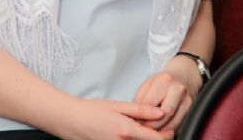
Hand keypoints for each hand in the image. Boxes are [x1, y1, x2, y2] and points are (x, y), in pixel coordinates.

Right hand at [60, 97, 174, 139]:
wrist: (72, 121)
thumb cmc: (93, 111)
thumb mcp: (118, 105)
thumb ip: (140, 110)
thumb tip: (160, 112)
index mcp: (127, 132)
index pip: (156, 139)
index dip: (167, 135)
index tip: (170, 129)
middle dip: (158, 138)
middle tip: (161, 129)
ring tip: (144, 130)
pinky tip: (131, 135)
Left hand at [134, 57, 202, 132]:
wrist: (185, 74)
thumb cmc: (165, 80)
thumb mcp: (149, 83)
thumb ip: (140, 98)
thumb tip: (134, 116)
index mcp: (165, 80)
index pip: (150, 103)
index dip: (140, 115)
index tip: (133, 122)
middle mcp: (178, 89)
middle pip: (163, 114)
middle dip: (151, 125)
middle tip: (141, 130)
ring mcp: (187, 101)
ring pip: (172, 123)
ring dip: (159, 131)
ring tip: (149, 133)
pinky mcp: (192, 111)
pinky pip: (178, 126)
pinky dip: (168, 131)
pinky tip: (160, 130)